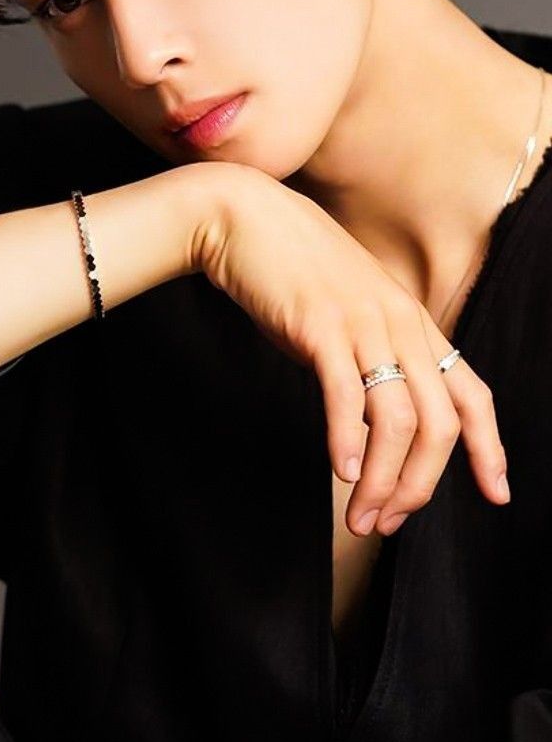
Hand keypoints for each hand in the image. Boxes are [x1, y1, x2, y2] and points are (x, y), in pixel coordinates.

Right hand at [194, 166, 508, 537]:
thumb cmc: (293, 274)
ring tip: (360, 516)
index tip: (496, 495)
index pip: (472, 394)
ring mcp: (363, 324)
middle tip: (390, 523)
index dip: (489, 448)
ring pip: (397, 418)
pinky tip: (341, 472)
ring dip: (383, 479)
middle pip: (440, 421)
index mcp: (414, 324)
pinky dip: (347, 440)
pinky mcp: (320, 326)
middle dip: (421, 484)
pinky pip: (346, 393)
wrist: (245, 218)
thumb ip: (371, 365)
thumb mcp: (350, 318)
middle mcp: (400, 324)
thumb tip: (372, 430)